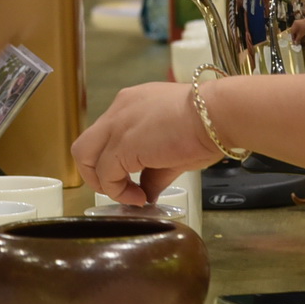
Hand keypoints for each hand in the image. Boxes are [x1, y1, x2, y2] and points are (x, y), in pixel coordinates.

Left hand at [72, 81, 222, 204]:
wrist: (219, 115)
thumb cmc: (208, 125)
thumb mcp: (174, 148)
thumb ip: (153, 171)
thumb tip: (147, 193)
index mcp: (131, 105)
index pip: (106, 136)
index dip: (114, 162)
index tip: (133, 181)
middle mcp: (118, 110)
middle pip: (85, 146)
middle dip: (96, 174)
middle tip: (121, 190)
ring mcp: (117, 125)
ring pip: (85, 158)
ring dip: (104, 184)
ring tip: (132, 197)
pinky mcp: (122, 144)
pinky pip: (106, 175)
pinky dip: (118, 192)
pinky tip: (141, 198)